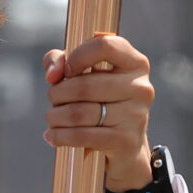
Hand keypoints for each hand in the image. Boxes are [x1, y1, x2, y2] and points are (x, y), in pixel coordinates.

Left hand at [43, 33, 159, 192]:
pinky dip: (60, 136)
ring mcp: (136, 115)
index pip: (105, 46)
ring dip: (56, 116)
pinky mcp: (126, 140)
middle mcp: (140, 87)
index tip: (67, 71)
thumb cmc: (101, 101)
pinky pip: (83, 136)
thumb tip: (52, 74)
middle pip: (84, 86)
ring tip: (52, 118)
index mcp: (134, 63)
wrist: (125, 146)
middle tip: (53, 100)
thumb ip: (62, 61)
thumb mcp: (84, 75)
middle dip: (58, 94)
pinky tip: (52, 136)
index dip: (78, 56)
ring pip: (79, 113)